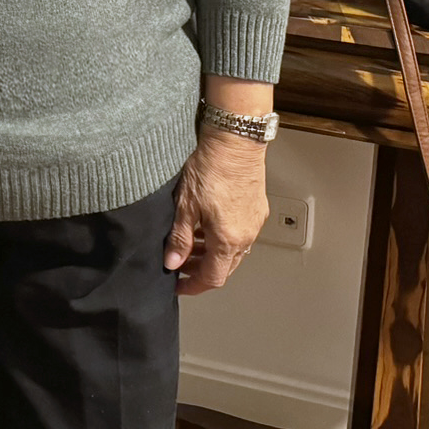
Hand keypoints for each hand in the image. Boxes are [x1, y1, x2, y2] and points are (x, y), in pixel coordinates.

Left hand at [166, 129, 267, 293]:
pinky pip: (239, 235)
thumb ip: (179, 238)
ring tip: (189, 244)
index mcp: (229, 240)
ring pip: (233, 251)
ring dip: (211, 254)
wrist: (235, 143)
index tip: (178, 285)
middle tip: (179, 263)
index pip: (212, 277)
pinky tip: (205, 226)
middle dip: (201, 270)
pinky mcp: (256, 210)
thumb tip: (172, 262)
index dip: (193, 285)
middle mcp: (246, 236)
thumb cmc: (210, 170)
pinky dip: (221, 238)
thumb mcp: (185, 206)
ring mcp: (254, 224)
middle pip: (224, 267)